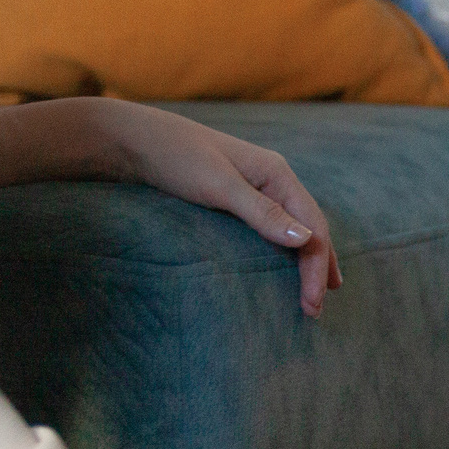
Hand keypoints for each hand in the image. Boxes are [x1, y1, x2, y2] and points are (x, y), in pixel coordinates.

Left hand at [102, 102, 341, 314]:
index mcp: (277, 173)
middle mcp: (272, 179)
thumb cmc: (175, 157)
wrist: (131, 140)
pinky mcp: (235, 195)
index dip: (317, 267)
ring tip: (316, 289)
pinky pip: (272, 226)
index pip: (313, 227)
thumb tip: (307, 240)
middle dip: (318, 267)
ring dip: (307, 259)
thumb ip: (262, 213)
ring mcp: (255, 187)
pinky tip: (284, 262)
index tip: (311, 304)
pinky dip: (285, 248)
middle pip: (309, 227)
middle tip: (316, 307)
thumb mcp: (219, 186)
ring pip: (294, 227)